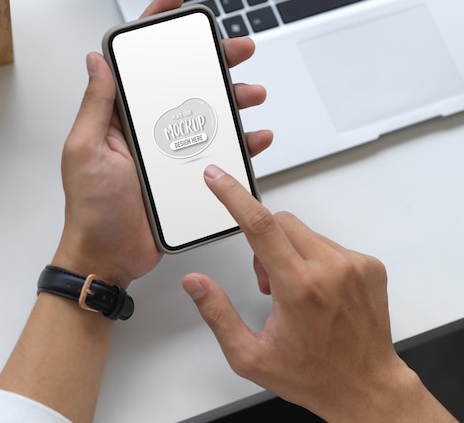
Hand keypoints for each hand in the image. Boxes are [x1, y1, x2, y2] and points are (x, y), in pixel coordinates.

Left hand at [52, 0, 270, 286]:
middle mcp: (143, 128)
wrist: (110, 257)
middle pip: (180, 82)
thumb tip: (97, 60)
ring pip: (204, 114)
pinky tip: (254, 136)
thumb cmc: (92, 210)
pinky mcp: (183, 174)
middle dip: (210, 61)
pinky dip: (238, 142)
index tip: (174, 4)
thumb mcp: (86, 151)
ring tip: (252, 95)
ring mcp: (165, 151)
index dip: (152, 27)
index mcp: (117, 117)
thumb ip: (96, 105)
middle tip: (236, 50)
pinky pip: (216, 150)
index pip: (135, 62)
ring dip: (231, 99)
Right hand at [183, 165, 454, 421]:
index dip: (233, 196)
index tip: (218, 178)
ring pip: (303, 231)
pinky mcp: (369, 265)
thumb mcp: (250, 355)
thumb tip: (195, 283)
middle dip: (263, 242)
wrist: (366, 386)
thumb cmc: (314, 374)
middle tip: (268, 283)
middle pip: (280, 222)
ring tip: (296, 292)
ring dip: (289, 251)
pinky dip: (314, 258)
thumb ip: (217, 313)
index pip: (259, 226)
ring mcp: (354, 265)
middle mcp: (330, 270)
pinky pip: (327, 242)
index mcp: (299, 289)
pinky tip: (318, 290)